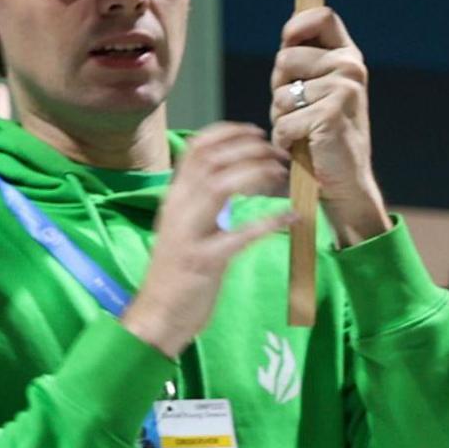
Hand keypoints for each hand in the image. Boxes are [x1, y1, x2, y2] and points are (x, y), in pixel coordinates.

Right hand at [119, 124, 292, 357]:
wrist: (156, 315)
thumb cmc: (174, 274)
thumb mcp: (182, 228)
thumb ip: (200, 204)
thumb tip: (232, 179)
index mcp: (174, 198)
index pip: (195, 150)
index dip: (227, 134)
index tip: (255, 132)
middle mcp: (178, 208)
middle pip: (211, 160)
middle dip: (248, 149)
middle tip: (278, 153)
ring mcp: (190, 234)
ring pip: (220, 186)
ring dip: (256, 173)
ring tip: (282, 173)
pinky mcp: (205, 261)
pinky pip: (240, 235)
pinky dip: (269, 222)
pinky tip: (292, 217)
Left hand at [269, 7, 389, 246]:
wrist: (344, 180)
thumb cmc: (320, 132)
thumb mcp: (315, 88)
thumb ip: (304, 61)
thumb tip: (289, 33)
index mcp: (348, 57)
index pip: (322, 16)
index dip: (297, 26)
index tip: (288, 41)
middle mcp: (350, 69)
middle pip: (284, 58)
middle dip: (279, 87)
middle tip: (301, 109)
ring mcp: (343, 91)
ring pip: (279, 93)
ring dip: (281, 117)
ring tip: (305, 130)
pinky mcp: (330, 115)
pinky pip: (283, 121)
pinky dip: (284, 139)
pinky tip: (304, 146)